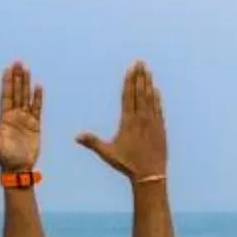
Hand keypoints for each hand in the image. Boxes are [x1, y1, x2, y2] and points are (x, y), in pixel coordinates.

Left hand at [0, 61, 43, 174]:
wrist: (18, 168)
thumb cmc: (4, 157)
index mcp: (4, 117)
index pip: (6, 95)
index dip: (7, 82)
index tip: (7, 68)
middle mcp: (14, 115)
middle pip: (16, 92)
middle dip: (17, 77)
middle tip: (18, 62)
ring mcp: (25, 119)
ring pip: (26, 97)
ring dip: (26, 83)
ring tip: (27, 69)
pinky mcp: (35, 125)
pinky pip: (37, 108)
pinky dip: (38, 97)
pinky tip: (38, 86)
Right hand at [75, 61, 167, 183]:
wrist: (150, 174)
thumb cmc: (127, 164)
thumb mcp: (107, 153)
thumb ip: (92, 142)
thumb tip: (76, 136)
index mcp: (128, 121)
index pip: (128, 96)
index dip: (129, 80)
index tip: (131, 68)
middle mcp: (141, 118)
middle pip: (140, 92)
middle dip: (140, 76)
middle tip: (141, 62)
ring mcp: (153, 122)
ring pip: (151, 98)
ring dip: (149, 83)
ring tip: (148, 70)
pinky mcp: (161, 128)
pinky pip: (159, 109)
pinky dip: (157, 98)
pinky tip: (156, 90)